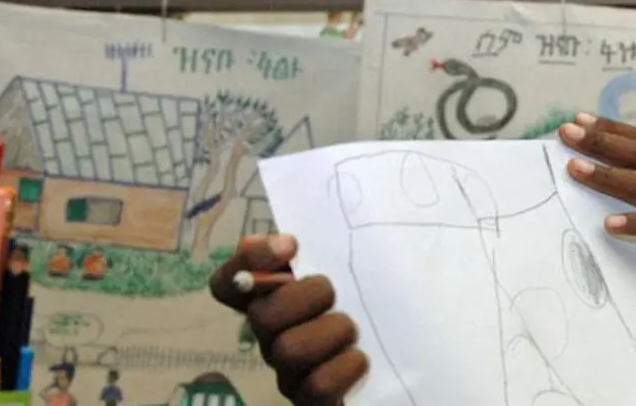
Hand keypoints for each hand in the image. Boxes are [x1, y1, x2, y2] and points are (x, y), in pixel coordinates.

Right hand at [210, 235, 367, 404]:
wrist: (407, 356)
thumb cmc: (373, 303)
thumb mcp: (352, 266)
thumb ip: (323, 247)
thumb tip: (286, 244)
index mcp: (274, 300)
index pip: (229, 283)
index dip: (247, 262)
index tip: (292, 245)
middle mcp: (273, 338)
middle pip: (260, 317)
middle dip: (305, 297)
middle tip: (334, 293)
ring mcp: (291, 374)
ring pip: (289, 351)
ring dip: (330, 331)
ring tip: (352, 327)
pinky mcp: (315, 401)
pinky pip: (317, 387)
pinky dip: (344, 367)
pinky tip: (360, 357)